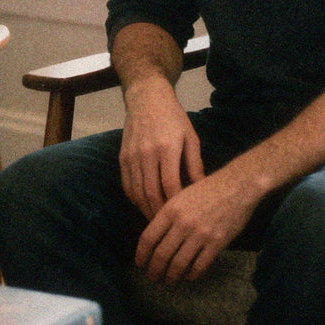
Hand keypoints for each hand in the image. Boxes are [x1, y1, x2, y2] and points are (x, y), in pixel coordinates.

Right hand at [119, 74, 203, 220]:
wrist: (147, 98)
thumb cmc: (173, 117)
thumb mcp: (191, 137)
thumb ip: (195, 165)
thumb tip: (202, 190)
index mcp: (167, 148)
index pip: (170, 185)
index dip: (176, 204)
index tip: (184, 217)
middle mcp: (146, 153)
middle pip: (151, 193)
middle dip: (160, 213)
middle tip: (170, 226)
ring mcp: (132, 155)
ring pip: (137, 192)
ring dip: (146, 210)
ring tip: (158, 221)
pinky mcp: (122, 156)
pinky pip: (127, 185)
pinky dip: (135, 199)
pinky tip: (144, 205)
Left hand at [135, 167, 257, 283]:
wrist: (236, 186)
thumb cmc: (206, 190)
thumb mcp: (181, 197)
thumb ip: (167, 216)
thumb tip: (155, 240)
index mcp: (170, 209)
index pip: (148, 238)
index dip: (141, 255)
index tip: (139, 263)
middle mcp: (183, 223)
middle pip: (161, 254)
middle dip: (154, 269)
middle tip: (152, 277)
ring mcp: (200, 234)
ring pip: (179, 263)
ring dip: (172, 276)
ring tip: (169, 280)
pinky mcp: (217, 243)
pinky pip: (200, 265)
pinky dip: (192, 274)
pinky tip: (188, 276)